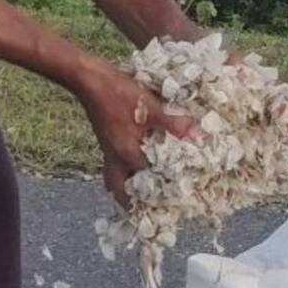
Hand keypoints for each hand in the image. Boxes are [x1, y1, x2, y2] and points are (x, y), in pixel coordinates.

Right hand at [77, 64, 193, 206]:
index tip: (176, 200)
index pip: (146, 182)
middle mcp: (115, 157)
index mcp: (127, 154)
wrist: (90, 80)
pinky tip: (135, 164)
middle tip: (148, 208)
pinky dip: (123, 172)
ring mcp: (107, 150)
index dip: (161, 191)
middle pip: (119, 190)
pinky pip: (113, 166)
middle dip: (131, 202)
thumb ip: (173, 124)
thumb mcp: (151, 107)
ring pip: (114, 179)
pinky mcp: (105, 141)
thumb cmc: (119, 93)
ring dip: (125, 187)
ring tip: (139, 193)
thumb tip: (196, 137)